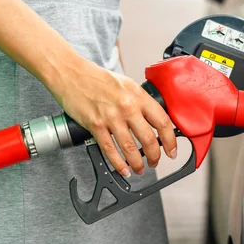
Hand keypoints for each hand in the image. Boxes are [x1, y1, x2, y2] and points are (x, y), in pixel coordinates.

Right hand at [49, 57, 176, 176]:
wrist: (71, 74)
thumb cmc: (97, 78)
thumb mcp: (127, 84)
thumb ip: (140, 101)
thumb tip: (153, 119)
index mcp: (138, 96)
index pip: (162, 122)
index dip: (170, 140)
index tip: (172, 150)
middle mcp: (127, 107)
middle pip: (149, 139)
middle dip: (155, 155)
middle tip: (155, 161)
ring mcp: (111, 117)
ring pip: (130, 148)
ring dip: (137, 163)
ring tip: (140, 169)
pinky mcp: (95, 125)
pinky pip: (110, 149)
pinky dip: (118, 163)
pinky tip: (123, 169)